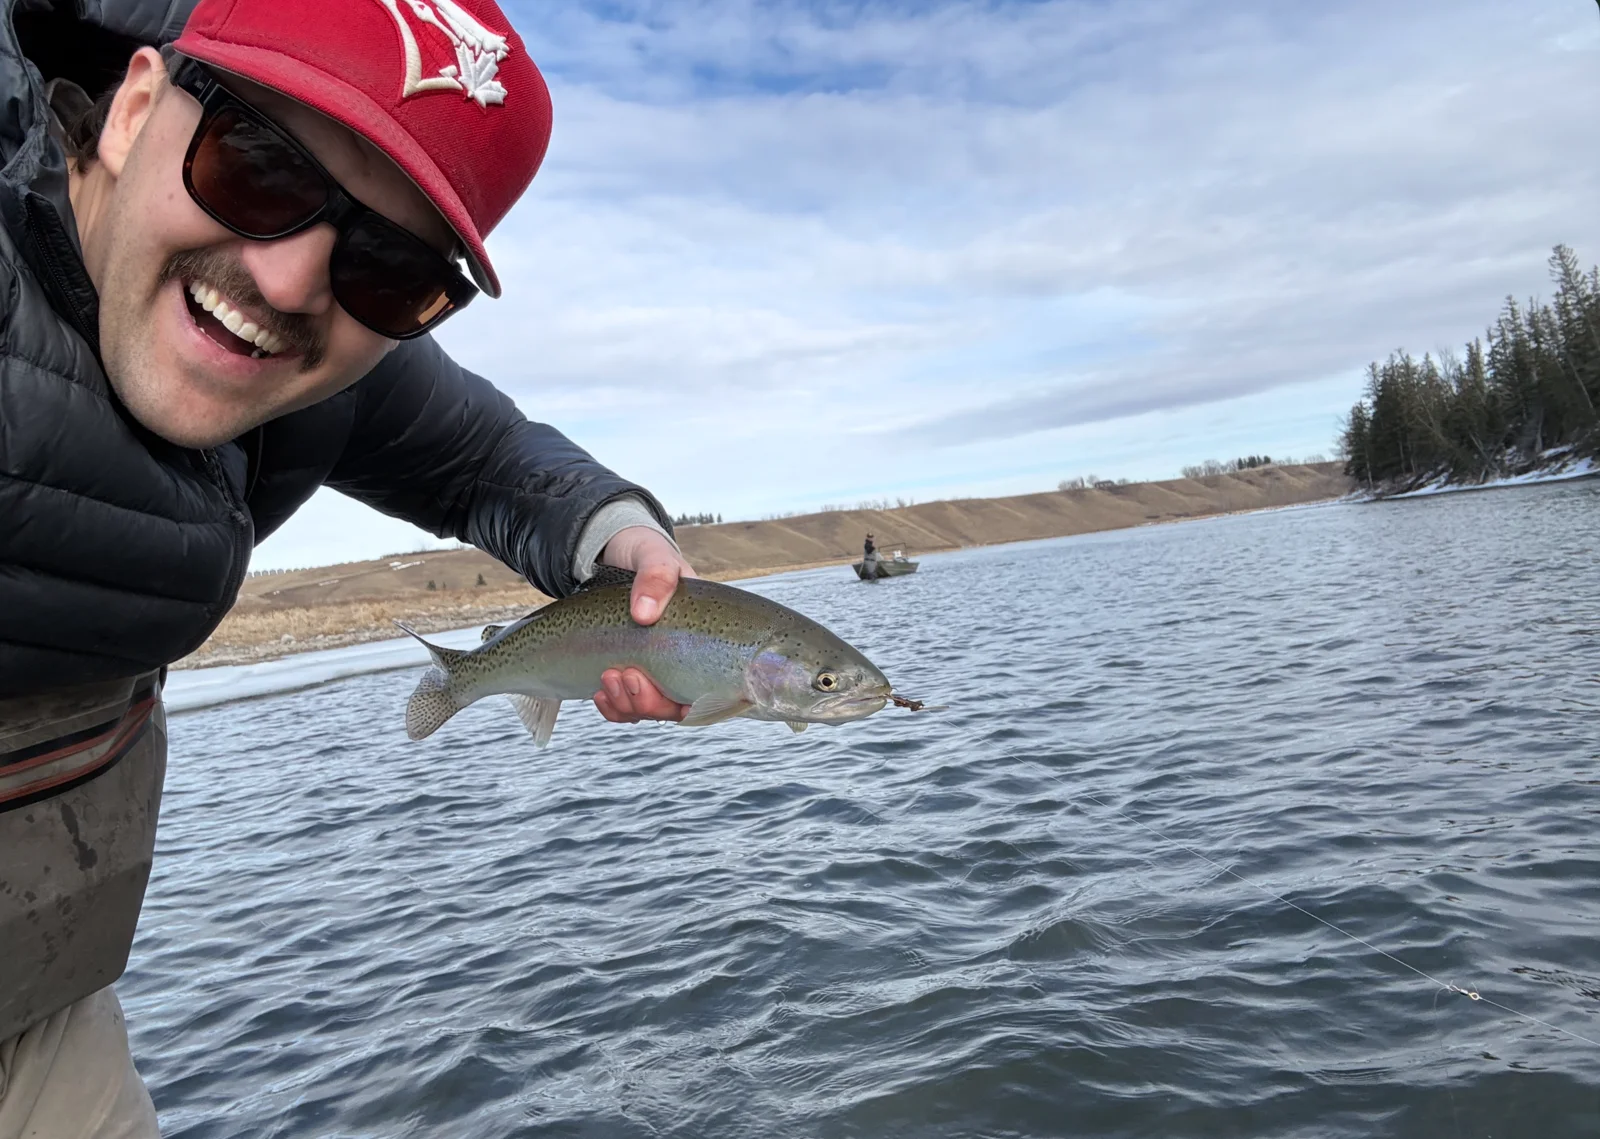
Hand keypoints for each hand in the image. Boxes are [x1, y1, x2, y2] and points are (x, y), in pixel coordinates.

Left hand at [592, 527, 697, 723]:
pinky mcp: (629, 674)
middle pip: (679, 707)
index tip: (681, 701)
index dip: (708, 704)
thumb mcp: (655, 557)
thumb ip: (656, 576)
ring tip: (609, 677)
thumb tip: (644, 614)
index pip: (723, 687)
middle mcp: (686, 661)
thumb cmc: (647, 555)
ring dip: (629, 704)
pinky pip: (626, 708)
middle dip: (652, 703)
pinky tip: (600, 693)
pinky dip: (614, 708)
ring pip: (651, 711)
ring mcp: (657, 671)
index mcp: (706, 638)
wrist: (615, 556)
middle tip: (628, 675)